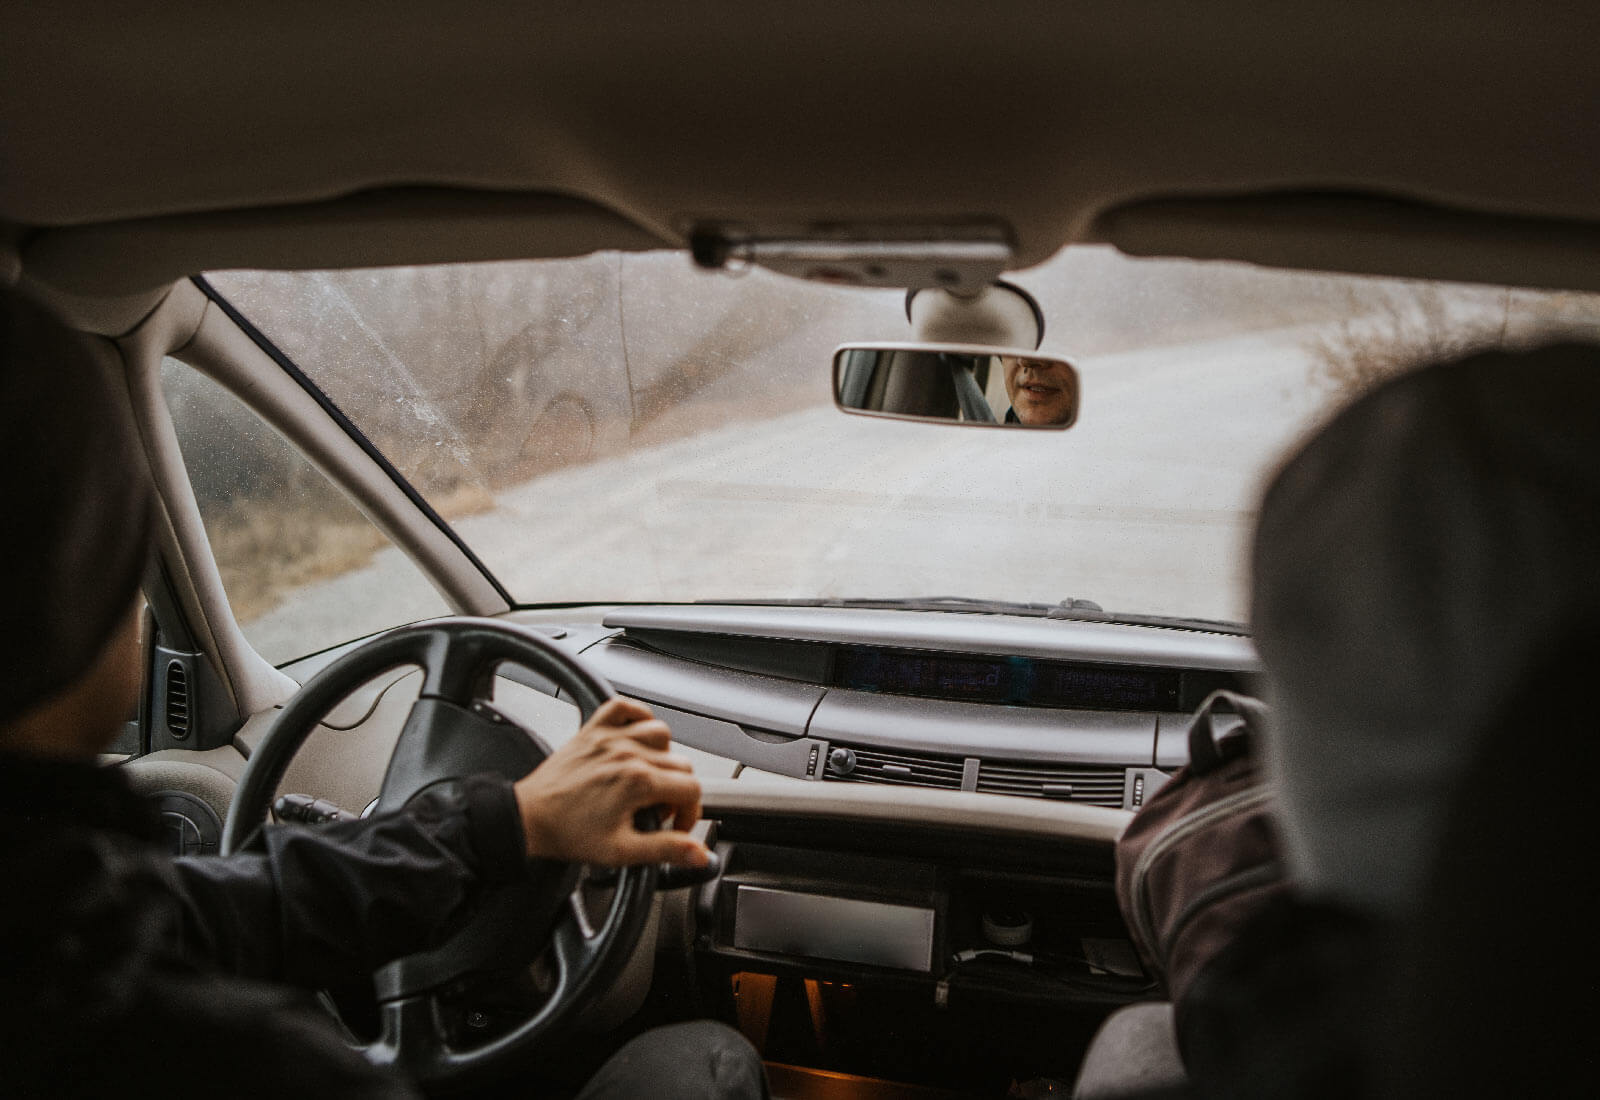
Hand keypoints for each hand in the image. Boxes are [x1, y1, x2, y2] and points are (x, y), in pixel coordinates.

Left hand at [512, 697, 708, 867]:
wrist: (530, 819)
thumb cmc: (568, 833)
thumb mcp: (622, 852)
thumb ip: (666, 850)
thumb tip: (699, 854)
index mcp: (638, 781)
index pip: (691, 788)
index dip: (690, 812)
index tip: (676, 825)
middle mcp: (627, 753)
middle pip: (680, 763)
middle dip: (677, 791)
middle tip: (656, 812)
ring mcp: (610, 737)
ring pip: (661, 733)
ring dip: (663, 756)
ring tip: (648, 779)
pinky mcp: (593, 730)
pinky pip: (624, 707)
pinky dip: (636, 716)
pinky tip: (636, 739)